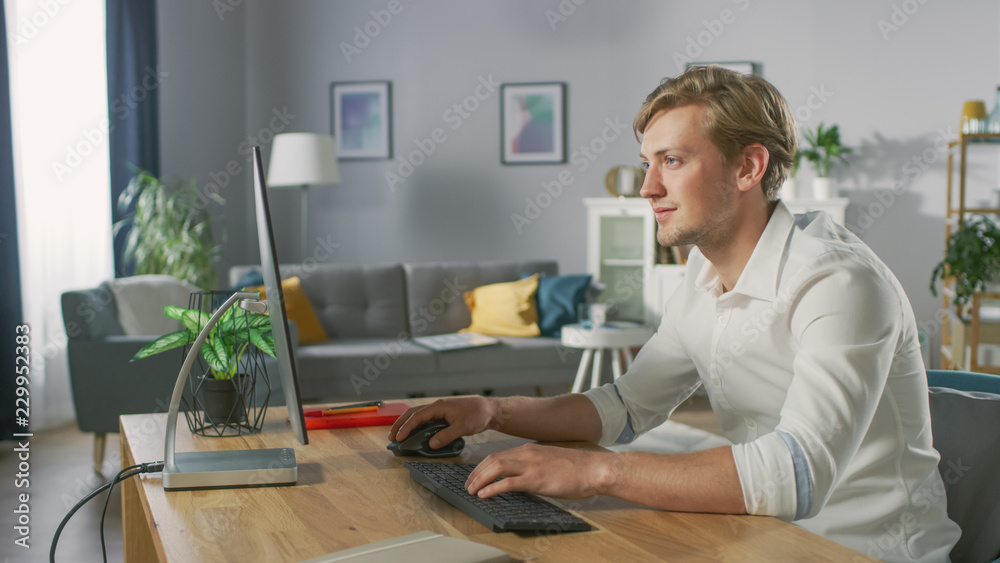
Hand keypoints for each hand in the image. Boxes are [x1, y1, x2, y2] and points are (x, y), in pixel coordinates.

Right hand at [388, 396, 499, 449]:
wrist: (489, 410)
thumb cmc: (477, 415)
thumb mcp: (462, 427)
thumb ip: (446, 436)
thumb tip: (431, 444)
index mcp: (439, 406)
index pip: (417, 417)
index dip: (406, 427)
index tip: (398, 438)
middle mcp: (436, 406)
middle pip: (412, 413)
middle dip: (400, 424)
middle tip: (391, 438)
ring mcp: (439, 410)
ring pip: (417, 415)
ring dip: (406, 424)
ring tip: (398, 436)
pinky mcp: (442, 415)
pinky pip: (425, 419)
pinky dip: (416, 426)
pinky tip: (413, 433)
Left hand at [465, 443, 613, 499]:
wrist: (593, 469)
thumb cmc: (576, 468)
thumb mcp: (550, 460)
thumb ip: (535, 464)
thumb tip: (523, 475)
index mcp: (529, 449)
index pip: (498, 455)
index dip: (482, 465)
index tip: (475, 475)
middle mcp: (527, 454)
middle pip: (492, 460)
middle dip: (476, 473)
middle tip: (468, 484)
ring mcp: (531, 466)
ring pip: (496, 468)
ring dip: (480, 480)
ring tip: (472, 490)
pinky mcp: (536, 480)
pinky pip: (508, 483)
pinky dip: (493, 489)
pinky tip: (485, 495)